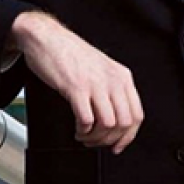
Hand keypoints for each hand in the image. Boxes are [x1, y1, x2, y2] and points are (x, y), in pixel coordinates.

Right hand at [9, 11, 143, 153]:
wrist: (47, 37)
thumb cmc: (70, 54)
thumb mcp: (102, 69)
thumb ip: (112, 90)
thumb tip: (116, 121)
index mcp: (122, 76)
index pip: (137, 115)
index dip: (128, 136)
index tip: (118, 145)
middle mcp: (112, 80)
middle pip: (124, 123)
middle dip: (109, 140)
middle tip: (96, 141)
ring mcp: (95, 83)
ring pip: (108, 125)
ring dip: (95, 138)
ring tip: (84, 136)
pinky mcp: (76, 87)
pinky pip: (87, 120)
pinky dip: (82, 131)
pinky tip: (77, 128)